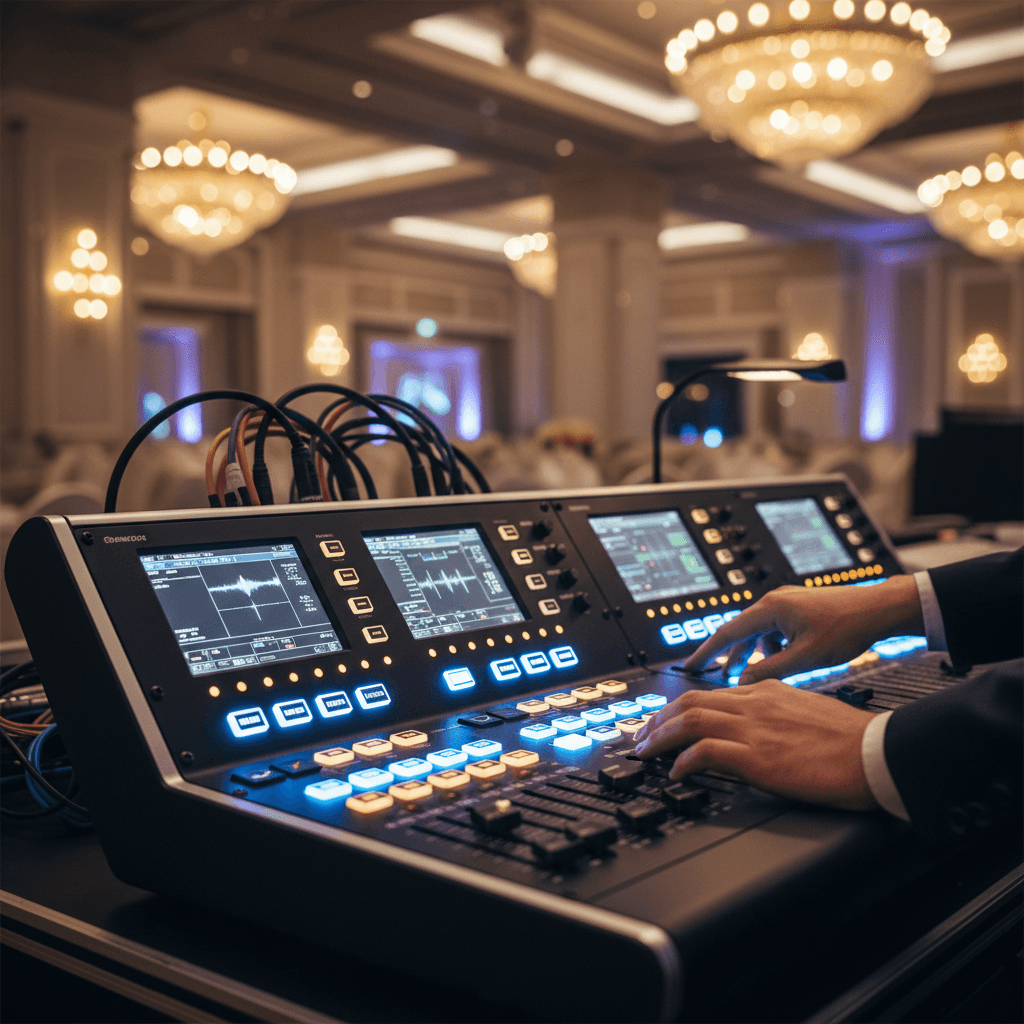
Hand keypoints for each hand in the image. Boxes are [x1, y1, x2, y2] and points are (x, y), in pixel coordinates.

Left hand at [632, 680, 876, 809]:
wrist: (876, 753)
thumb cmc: (851, 740)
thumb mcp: (806, 712)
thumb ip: (777, 714)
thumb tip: (756, 730)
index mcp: (767, 691)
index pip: (710, 693)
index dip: (680, 706)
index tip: (665, 719)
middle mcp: (755, 703)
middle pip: (690, 701)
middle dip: (658, 718)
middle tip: (640, 735)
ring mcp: (754, 729)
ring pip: (689, 721)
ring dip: (659, 736)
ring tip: (644, 751)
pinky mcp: (757, 757)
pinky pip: (704, 753)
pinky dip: (682, 761)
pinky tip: (675, 773)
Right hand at [683, 575, 923, 684]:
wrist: (879, 609)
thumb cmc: (848, 627)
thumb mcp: (804, 657)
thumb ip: (770, 672)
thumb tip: (744, 684)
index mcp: (770, 609)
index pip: (726, 633)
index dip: (706, 652)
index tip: (690, 665)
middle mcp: (774, 602)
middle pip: (741, 632)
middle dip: (730, 656)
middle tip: (715, 675)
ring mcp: (787, 604)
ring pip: (760, 634)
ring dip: (755, 655)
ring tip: (754, 676)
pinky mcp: (799, 610)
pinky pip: (776, 631)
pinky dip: (774, 648)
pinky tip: (786, 663)